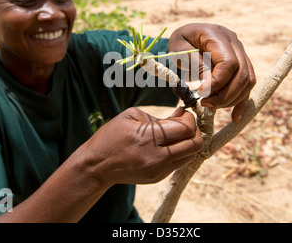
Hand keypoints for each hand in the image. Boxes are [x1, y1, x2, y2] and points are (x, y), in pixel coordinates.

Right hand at [83, 107, 202, 185]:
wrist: (96, 166)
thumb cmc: (112, 136)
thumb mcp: (132, 116)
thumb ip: (160, 116)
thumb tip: (181, 114)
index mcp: (149, 138)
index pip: (186, 128)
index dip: (190, 118)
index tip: (183, 113)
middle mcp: (157, 157)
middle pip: (195, 144)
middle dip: (194, 130)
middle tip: (185, 122)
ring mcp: (158, 170)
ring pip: (191, 155)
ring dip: (189, 142)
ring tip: (176, 133)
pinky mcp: (158, 178)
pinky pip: (179, 163)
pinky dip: (180, 151)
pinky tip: (168, 144)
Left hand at [168, 23, 255, 122]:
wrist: (187, 35)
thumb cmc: (180, 41)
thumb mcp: (179, 50)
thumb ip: (195, 63)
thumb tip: (210, 85)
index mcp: (217, 35)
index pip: (229, 63)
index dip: (217, 82)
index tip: (200, 92)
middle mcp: (234, 42)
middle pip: (242, 74)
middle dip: (225, 95)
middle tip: (206, 103)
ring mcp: (241, 52)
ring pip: (247, 81)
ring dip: (232, 99)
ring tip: (211, 105)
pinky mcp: (242, 64)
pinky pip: (247, 85)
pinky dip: (241, 102)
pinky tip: (235, 117)